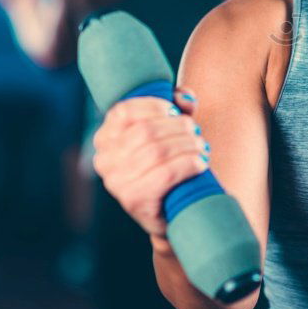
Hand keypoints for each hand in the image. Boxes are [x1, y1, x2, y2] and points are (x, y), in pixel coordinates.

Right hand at [92, 89, 209, 237]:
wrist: (174, 209)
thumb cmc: (169, 162)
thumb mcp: (169, 130)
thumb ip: (175, 106)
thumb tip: (185, 98)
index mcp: (106, 137)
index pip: (124, 111)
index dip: (154, 106)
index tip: (175, 111)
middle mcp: (105, 159)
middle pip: (146, 131)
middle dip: (178, 127)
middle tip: (196, 132)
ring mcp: (117, 182)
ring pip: (157, 152)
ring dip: (187, 145)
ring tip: (202, 148)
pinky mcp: (134, 200)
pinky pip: (164, 174)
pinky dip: (188, 165)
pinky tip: (200, 163)